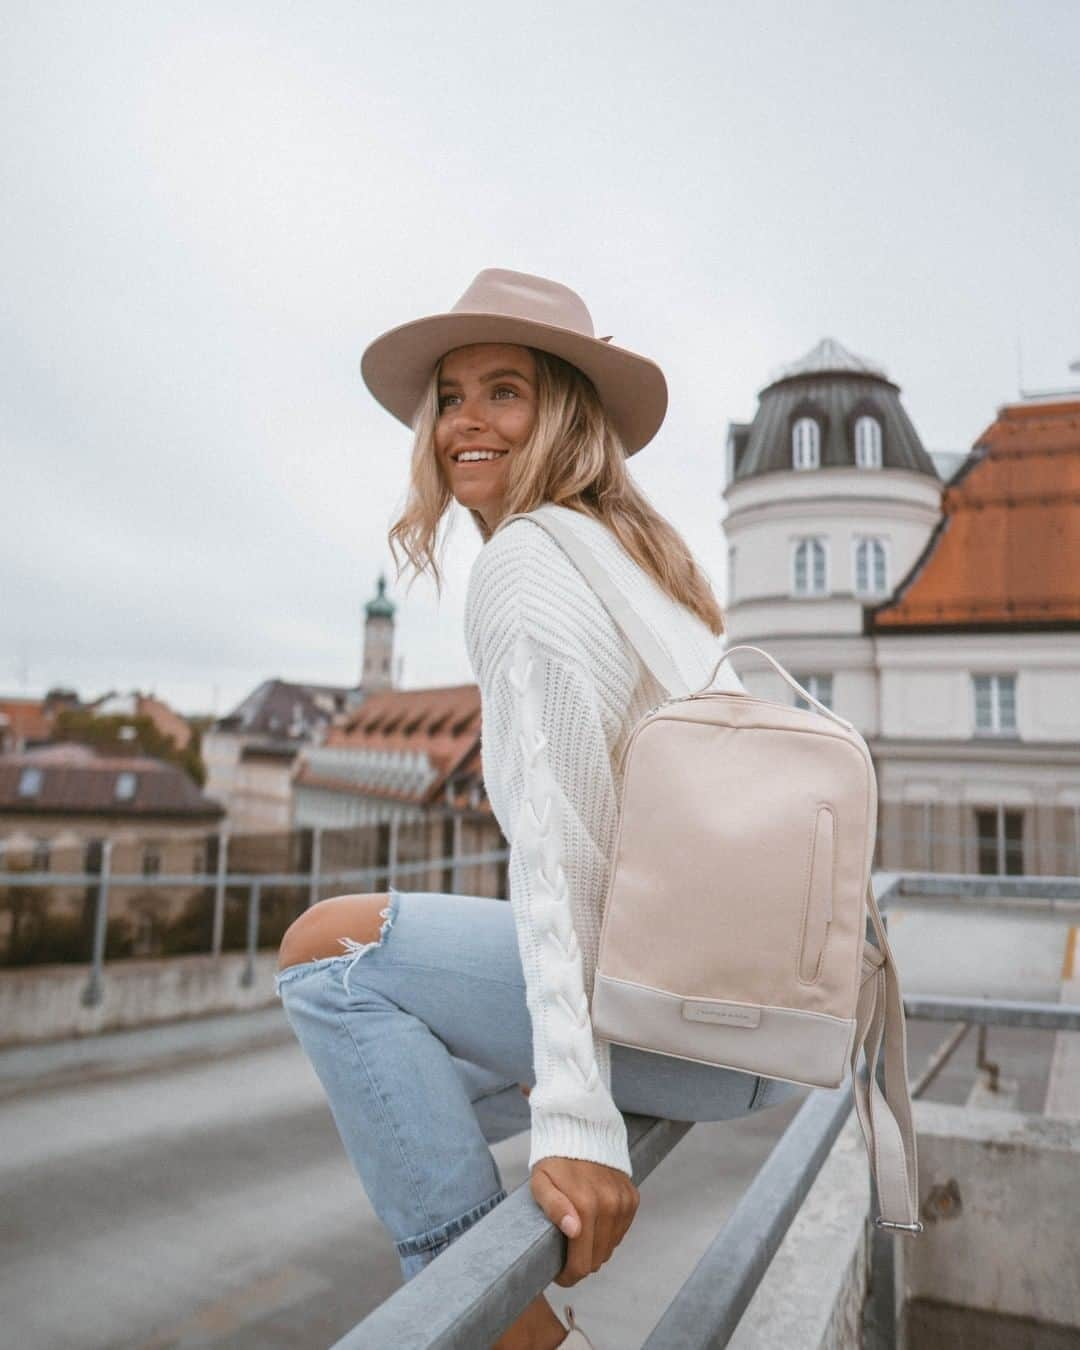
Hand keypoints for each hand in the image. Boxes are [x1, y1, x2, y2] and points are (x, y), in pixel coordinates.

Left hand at [530, 1155, 639, 1285]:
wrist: (581, 1130)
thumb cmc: (554, 1160)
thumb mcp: (541, 1183)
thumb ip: (554, 1207)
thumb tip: (574, 1231)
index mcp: (585, 1206)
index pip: (581, 1263)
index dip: (568, 1276)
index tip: (558, 1273)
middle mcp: (610, 1206)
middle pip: (597, 1259)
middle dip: (580, 1263)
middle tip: (565, 1254)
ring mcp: (623, 1202)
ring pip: (611, 1247)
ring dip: (595, 1249)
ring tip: (578, 1237)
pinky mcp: (632, 1197)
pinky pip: (621, 1230)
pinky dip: (608, 1233)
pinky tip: (594, 1222)